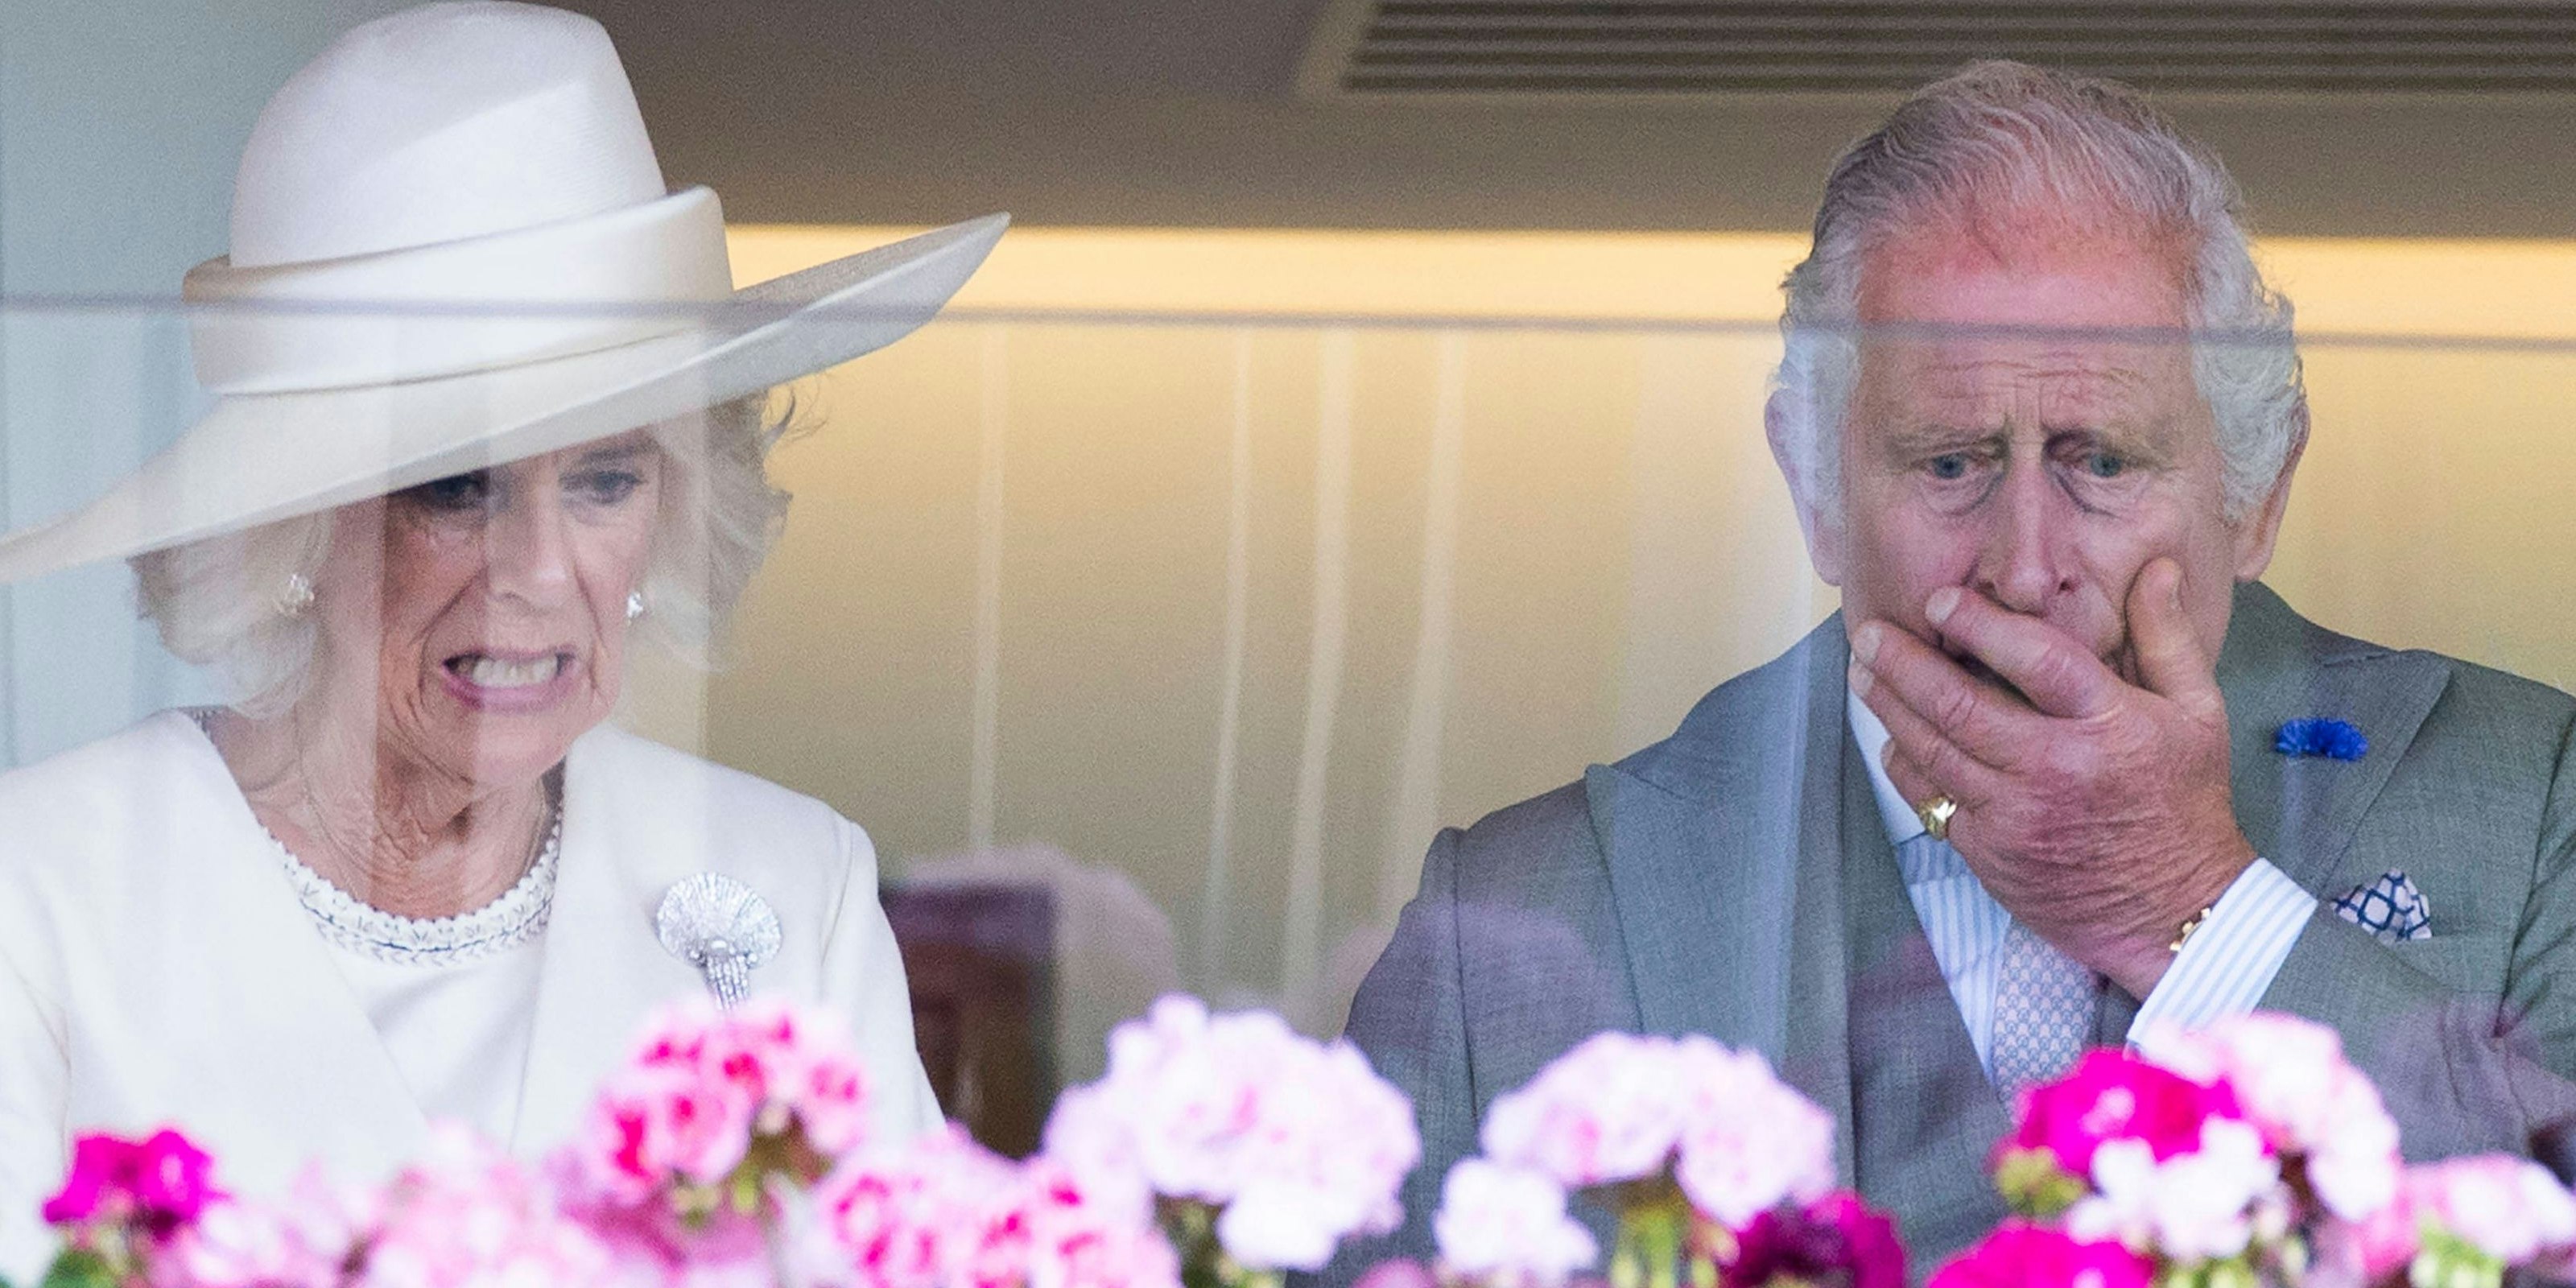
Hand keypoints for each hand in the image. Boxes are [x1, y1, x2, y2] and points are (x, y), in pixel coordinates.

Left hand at [1847, 558, 2254, 996]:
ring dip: (1889, 707)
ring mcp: (2015, 815)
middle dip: (1903, 664)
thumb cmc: (2185, 803)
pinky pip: (1930, 800)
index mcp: (2109, 725)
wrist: (2175, 912)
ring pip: (1933, 751)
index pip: (2036, 661)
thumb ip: (2167, 637)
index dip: (1981, 625)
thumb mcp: (2198, 713)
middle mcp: (2054, 768)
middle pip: (1959, 706)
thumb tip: (2157, 568)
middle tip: (1868, 633)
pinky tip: (1891, 737)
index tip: (1940, 602)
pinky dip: (1905, 764)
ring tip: (1862, 672)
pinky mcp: (1989, 853)